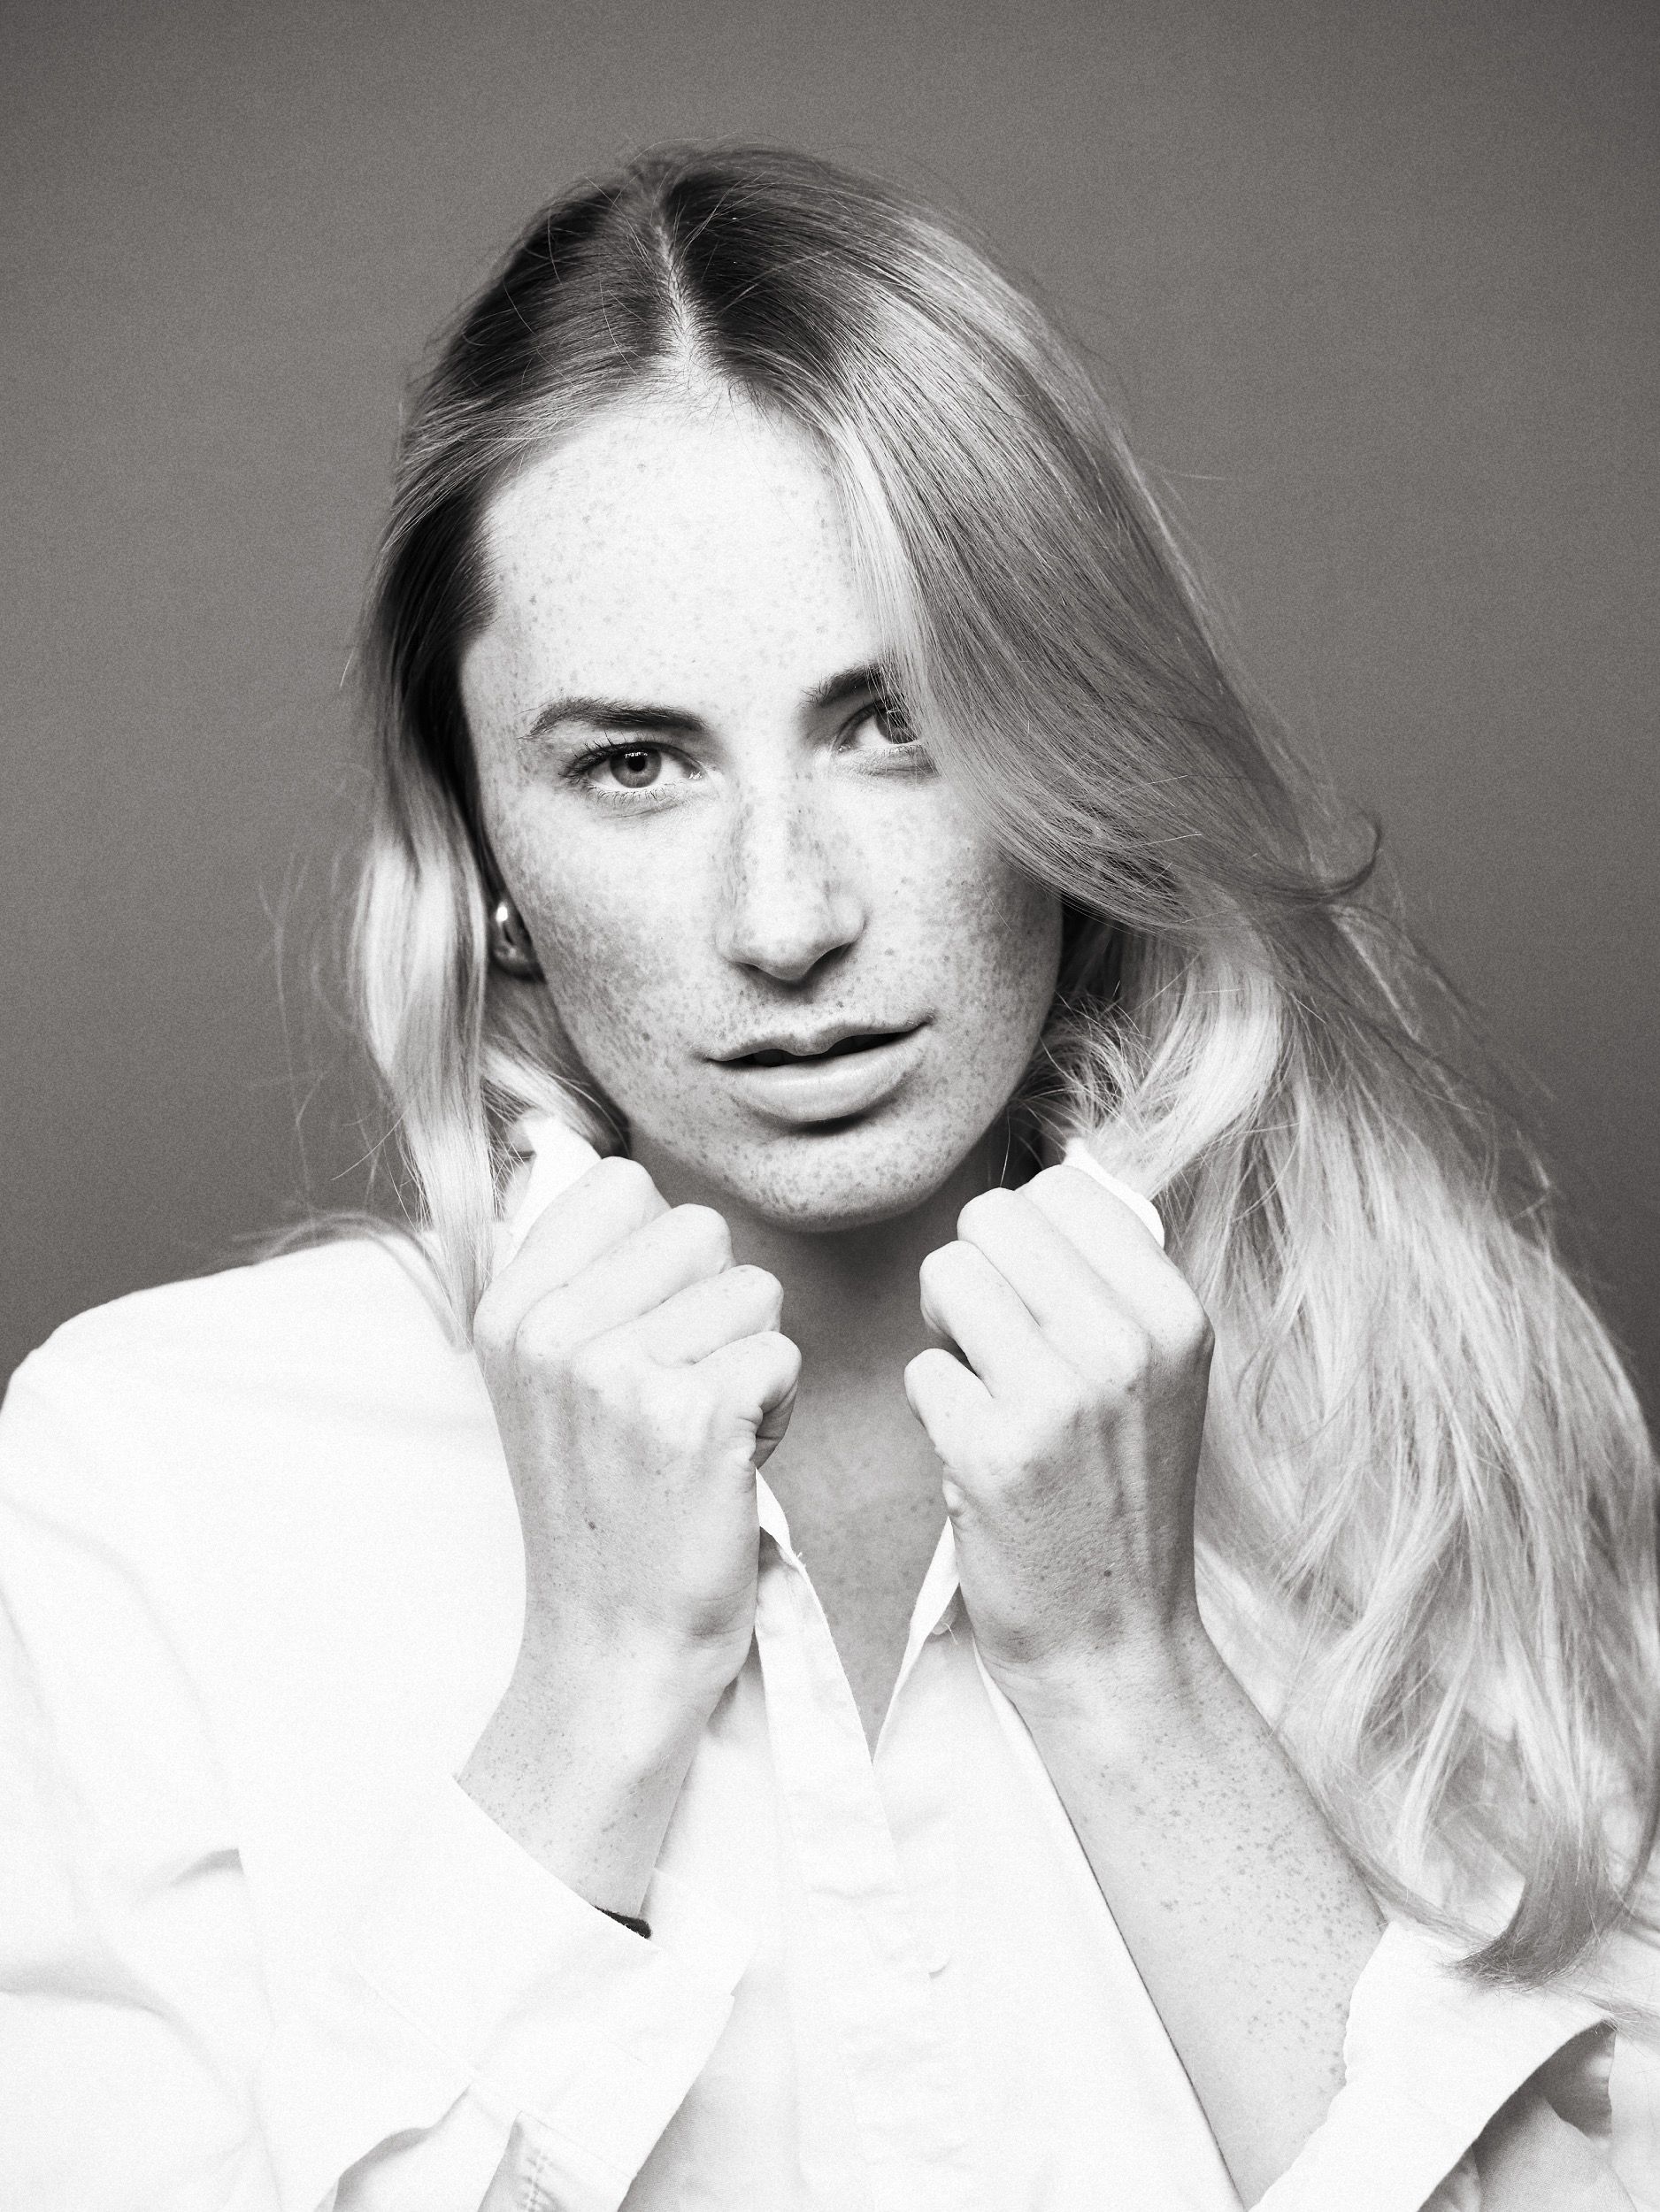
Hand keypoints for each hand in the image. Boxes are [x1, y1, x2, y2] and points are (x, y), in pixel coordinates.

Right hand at [472, 1154, 800, 1725]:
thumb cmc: (606, 1501)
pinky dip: (777, 1409)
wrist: (614, 1642)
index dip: (662, 1257)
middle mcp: (550, 1330)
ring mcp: (615, 1371)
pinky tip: (729, 1463)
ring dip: (750, 1360)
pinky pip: (781, 1353)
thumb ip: (570, 1265)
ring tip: (701, 1433)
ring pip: (754, 1291)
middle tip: (677, 1396)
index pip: (626, 1183)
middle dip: (715, 1307)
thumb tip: (561, 1135)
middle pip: (701, 1229)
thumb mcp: (549, 1374)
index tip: (639, 1336)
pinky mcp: (689, 1413)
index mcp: (509, 1306)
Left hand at [904, 1163, 1212, 1707]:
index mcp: (1174, 1315)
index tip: (1039, 1307)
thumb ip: (1110, 1281)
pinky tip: (974, 1455)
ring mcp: (1059, 1399)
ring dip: (945, 1332)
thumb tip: (1044, 1185)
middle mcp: (1126, 1345)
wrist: (1116, 1642)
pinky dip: (932, 1409)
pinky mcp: (992, 1452)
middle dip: (975, 1274)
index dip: (1024, 1245)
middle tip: (998, 1349)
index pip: (1059, 1192)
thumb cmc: (1120, 1497)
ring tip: (984, 1392)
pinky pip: (920, 1368)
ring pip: (946, 1276)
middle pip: (991, 1221)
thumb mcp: (1158, 1376)